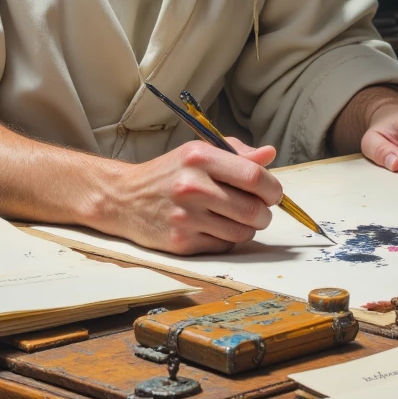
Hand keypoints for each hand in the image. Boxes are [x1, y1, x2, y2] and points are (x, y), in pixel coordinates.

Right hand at [103, 138, 282, 254]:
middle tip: (261, 209)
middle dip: (265, 212)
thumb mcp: (199, 152)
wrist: (125, 198)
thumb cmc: (169, 173)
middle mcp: (192, 186)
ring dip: (249, 228)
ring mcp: (186, 217)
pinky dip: (228, 240)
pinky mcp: (181, 243)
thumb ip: (237, 153)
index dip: (272, 188)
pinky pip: (224, 246)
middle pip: (252, 208)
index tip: (273, 193)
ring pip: (242, 232)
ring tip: (238, 217)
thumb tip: (270, 155)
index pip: (254, 176)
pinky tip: (216, 227)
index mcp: (199, 157)